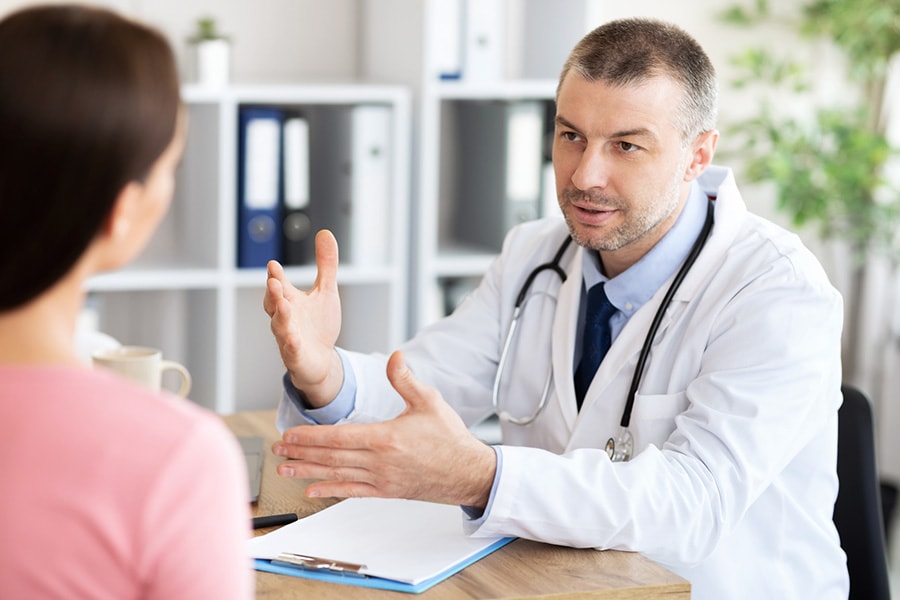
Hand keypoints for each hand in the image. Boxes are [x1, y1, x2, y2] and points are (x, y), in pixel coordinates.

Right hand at [263, 230, 342, 405]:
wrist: (320, 360)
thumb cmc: (319, 325)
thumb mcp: (326, 291)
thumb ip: (326, 265)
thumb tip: (325, 232)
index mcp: (290, 301)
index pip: (280, 285)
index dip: (276, 276)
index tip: (273, 264)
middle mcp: (285, 317)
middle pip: (274, 304)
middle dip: (274, 293)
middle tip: (274, 281)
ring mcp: (288, 337)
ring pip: (280, 326)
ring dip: (280, 316)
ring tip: (283, 305)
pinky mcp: (296, 356)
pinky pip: (291, 350)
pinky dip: (291, 344)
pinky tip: (293, 339)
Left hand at [272, 351, 497, 507]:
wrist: (468, 472)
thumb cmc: (449, 436)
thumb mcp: (429, 401)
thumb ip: (405, 379)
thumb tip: (394, 356)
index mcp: (386, 437)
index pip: (338, 437)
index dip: (310, 436)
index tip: (289, 434)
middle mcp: (379, 461)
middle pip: (331, 457)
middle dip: (300, 453)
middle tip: (276, 449)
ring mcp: (381, 479)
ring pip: (336, 475)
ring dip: (307, 472)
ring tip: (284, 469)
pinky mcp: (386, 492)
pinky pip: (352, 492)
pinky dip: (330, 490)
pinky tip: (312, 490)